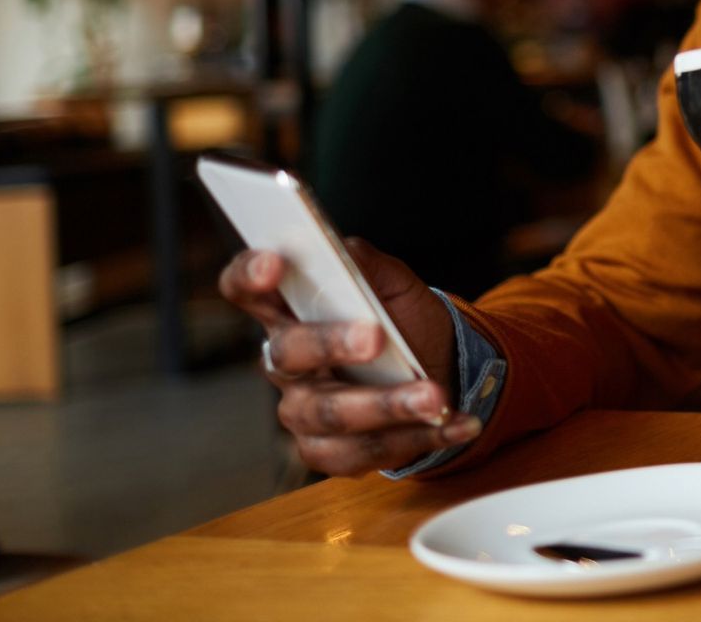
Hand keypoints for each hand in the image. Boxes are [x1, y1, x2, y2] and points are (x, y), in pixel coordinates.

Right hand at [217, 238, 480, 476]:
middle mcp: (285, 363)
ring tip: (435, 397)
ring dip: (388, 405)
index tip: (274, 264)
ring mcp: (302, 410)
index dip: (249, 275)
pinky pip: (363, 451)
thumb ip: (369, 266)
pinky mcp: (328, 450)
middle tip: (376, 337)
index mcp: (291, 310)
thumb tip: (346, 249)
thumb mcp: (396, 286)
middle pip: (287, 353)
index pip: (246, 289)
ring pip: (330, 412)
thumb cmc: (403, 322)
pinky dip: (418, 437)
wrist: (440, 369)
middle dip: (331, 344)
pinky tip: (454, 422)